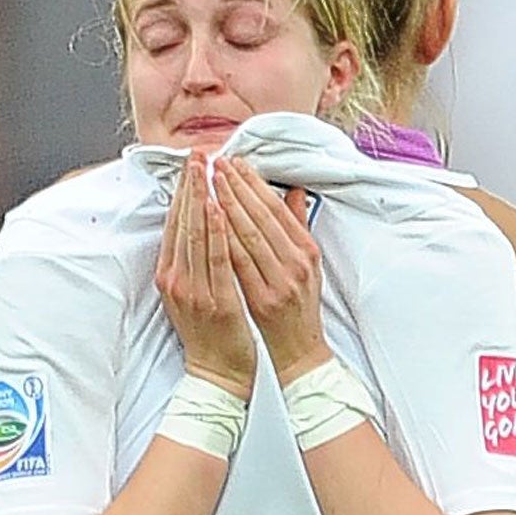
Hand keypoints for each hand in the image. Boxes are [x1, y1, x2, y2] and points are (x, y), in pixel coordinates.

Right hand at [155, 153, 255, 399]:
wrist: (218, 374)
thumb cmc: (213, 335)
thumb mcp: (198, 294)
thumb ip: (198, 262)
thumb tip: (202, 231)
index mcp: (172, 276)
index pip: (175, 226)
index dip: (183, 193)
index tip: (191, 165)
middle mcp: (177, 280)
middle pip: (181, 224)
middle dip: (190, 187)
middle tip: (196, 154)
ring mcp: (193, 290)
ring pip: (195, 235)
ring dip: (201, 198)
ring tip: (206, 169)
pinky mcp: (214, 300)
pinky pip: (214, 259)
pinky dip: (214, 231)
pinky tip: (216, 207)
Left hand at [215, 156, 330, 383]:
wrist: (297, 352)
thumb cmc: (296, 307)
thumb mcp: (304, 266)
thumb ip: (296, 229)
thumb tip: (292, 192)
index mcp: (306, 251)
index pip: (276, 209)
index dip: (254, 183)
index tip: (234, 162)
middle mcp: (297, 263)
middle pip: (262, 216)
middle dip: (237, 186)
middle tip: (216, 162)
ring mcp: (281, 281)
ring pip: (250, 234)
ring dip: (228, 203)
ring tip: (209, 180)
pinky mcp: (264, 299)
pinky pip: (239, 263)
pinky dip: (225, 238)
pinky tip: (210, 219)